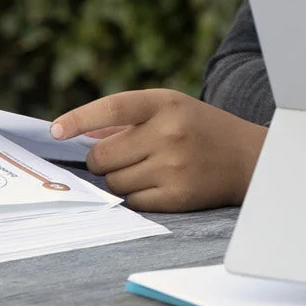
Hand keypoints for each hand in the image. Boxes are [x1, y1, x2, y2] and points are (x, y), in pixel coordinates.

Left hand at [50, 89, 267, 212]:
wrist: (249, 158)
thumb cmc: (200, 130)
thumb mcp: (170, 109)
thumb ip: (126, 120)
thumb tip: (79, 135)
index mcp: (165, 103)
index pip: (113, 108)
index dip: (80, 119)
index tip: (56, 131)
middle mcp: (169, 132)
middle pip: (102, 156)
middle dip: (103, 160)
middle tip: (122, 157)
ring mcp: (174, 166)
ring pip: (114, 182)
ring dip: (120, 179)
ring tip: (147, 170)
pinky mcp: (177, 196)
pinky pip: (133, 202)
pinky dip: (137, 197)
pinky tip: (158, 185)